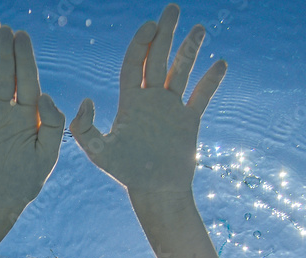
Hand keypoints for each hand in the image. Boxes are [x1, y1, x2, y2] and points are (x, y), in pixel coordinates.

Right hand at [0, 19, 65, 217]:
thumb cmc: (26, 180)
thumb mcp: (48, 154)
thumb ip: (54, 124)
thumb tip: (46, 94)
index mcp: (28, 115)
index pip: (27, 80)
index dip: (25, 58)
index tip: (22, 35)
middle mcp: (6, 111)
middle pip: (5, 74)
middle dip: (4, 50)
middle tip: (3, 26)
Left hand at [70, 4, 225, 197]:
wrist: (154, 191)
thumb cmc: (125, 173)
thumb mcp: (99, 153)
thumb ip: (85, 129)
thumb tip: (87, 100)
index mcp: (130, 102)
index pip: (134, 64)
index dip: (141, 43)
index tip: (150, 24)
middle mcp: (150, 100)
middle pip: (158, 59)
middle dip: (164, 33)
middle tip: (172, 8)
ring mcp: (171, 109)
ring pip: (182, 72)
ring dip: (190, 50)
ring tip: (199, 28)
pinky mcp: (189, 121)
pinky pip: (201, 96)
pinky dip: (210, 81)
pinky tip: (219, 64)